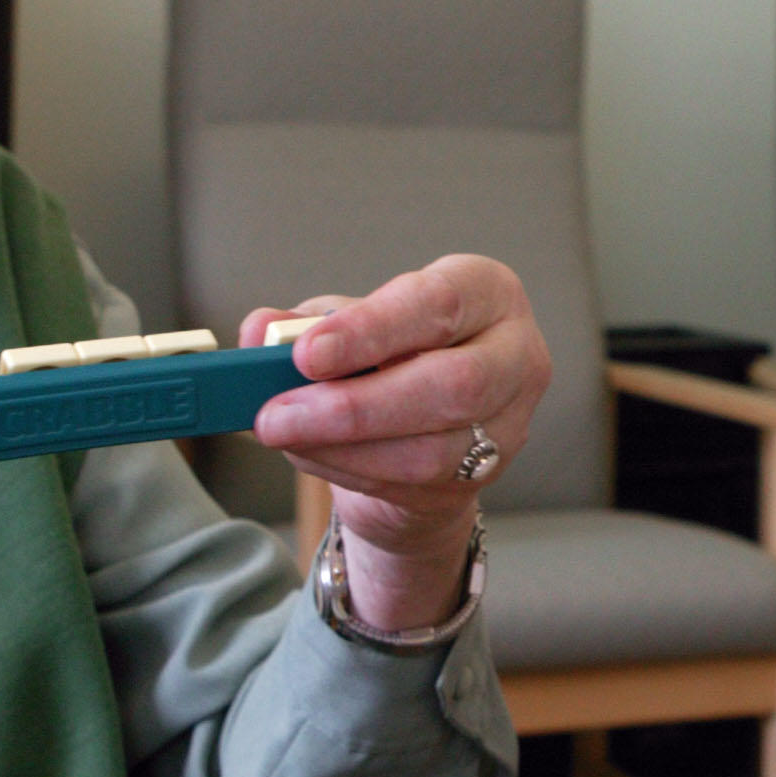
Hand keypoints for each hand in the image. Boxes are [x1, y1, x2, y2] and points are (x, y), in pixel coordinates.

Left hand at [246, 255, 548, 634]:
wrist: (424, 418)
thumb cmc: (390, 352)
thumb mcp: (349, 322)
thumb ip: (304, 324)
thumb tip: (259, 332)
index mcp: (487, 292)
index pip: (440, 305)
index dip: (372, 330)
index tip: (306, 354)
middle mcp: (515, 356)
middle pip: (453, 386)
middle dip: (355, 405)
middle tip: (278, 413)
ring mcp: (508, 424)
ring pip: (432, 450)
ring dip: (344, 447)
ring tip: (282, 432)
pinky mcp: (483, 477)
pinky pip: (412, 484)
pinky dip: (347, 468)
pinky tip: (307, 451)